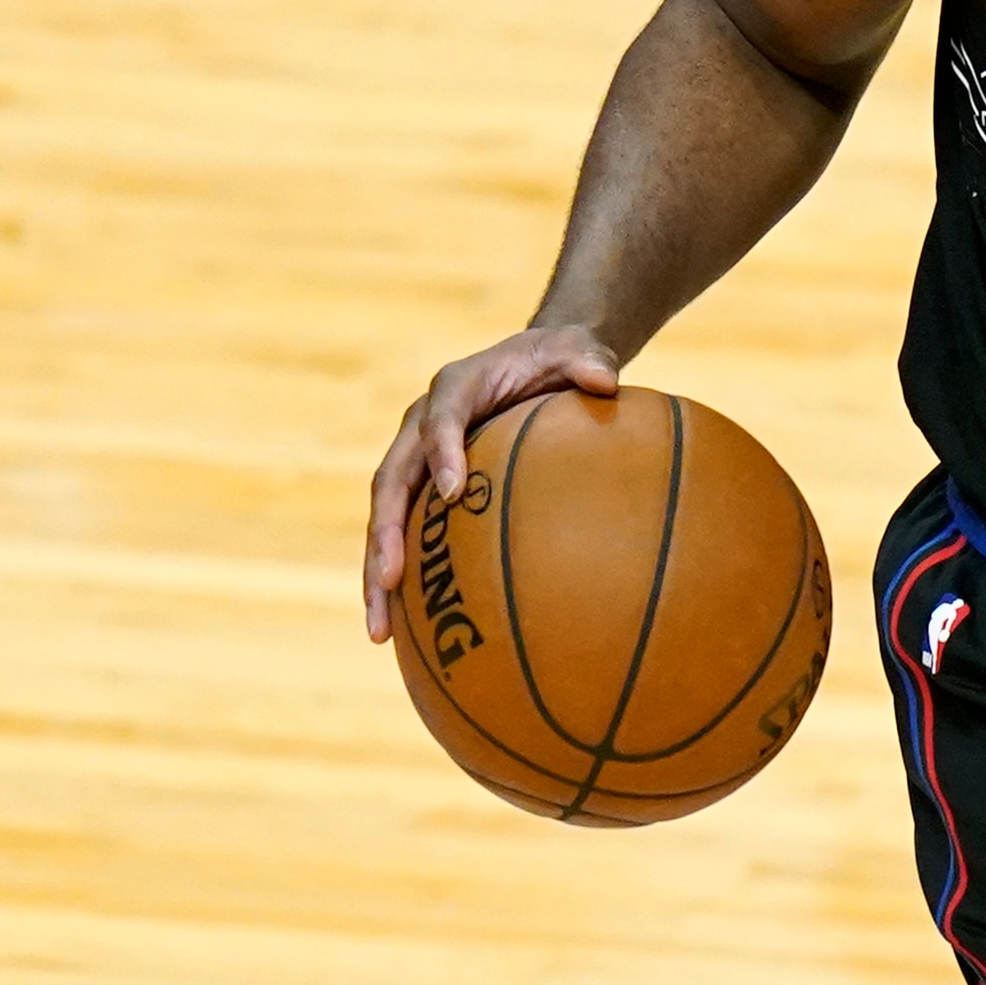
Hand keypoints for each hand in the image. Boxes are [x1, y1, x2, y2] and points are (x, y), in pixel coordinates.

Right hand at [363, 326, 620, 640]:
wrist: (535, 364)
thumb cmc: (559, 359)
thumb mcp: (578, 349)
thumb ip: (588, 360)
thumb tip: (606, 382)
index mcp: (456, 387)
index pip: (441, 416)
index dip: (442, 450)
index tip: (451, 492)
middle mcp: (423, 424)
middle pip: (391, 479)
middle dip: (385, 532)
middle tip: (390, 579)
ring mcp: (418, 459)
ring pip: (386, 518)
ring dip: (379, 572)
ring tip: (380, 630)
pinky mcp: (424, 488)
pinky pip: (407, 535)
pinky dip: (402, 581)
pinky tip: (407, 635)